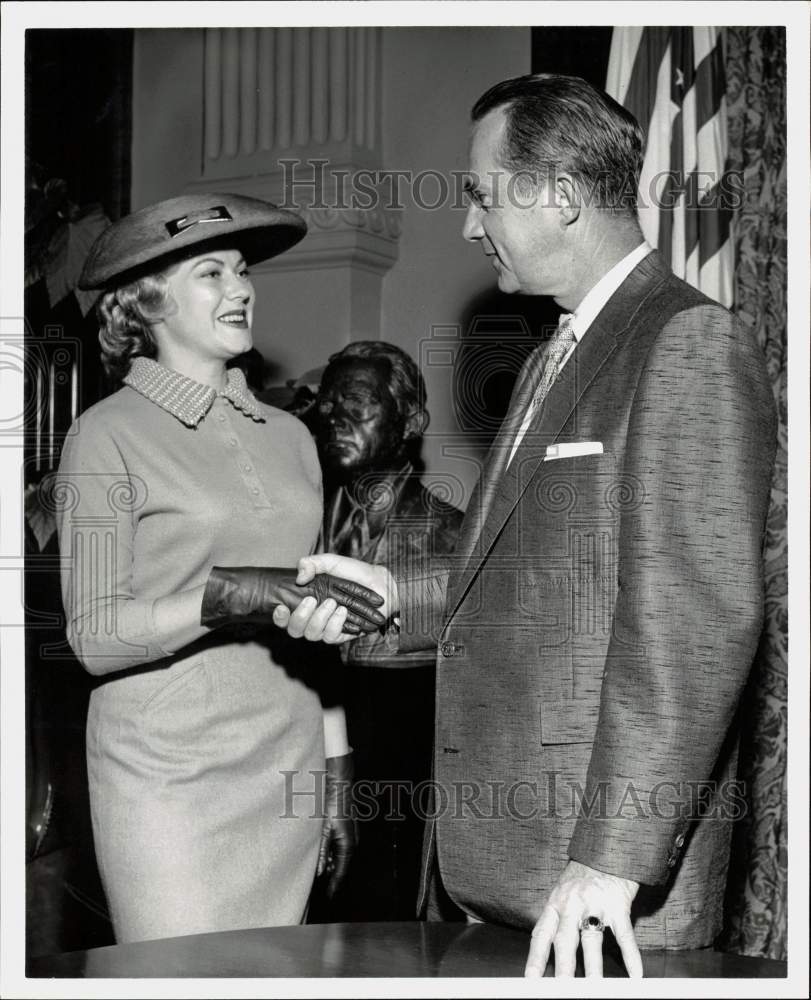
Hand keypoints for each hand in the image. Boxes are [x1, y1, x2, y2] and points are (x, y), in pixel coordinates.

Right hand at [200, 565, 385, 633]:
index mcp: (306, 601)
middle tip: (312, 600)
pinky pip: (331, 637)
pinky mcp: (342, 634)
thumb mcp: (331, 562)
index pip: (284, 616)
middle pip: (294, 630)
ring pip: (311, 635)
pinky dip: (336, 624)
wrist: (380, 583)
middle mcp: (313, 617)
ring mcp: (327, 627)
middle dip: (300, 617)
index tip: (281, 606)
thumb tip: (299, 577)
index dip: (279, 616)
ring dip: (320, 619)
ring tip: (334, 604)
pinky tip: (343, 612)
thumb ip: (311, 563)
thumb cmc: (354, 572)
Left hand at [316, 752, 355, 897]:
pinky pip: (340, 845)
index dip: (334, 886)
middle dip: (331, 875)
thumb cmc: (332, 803)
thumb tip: (319, 871)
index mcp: (348, 844)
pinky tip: (322, 851)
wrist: (339, 782)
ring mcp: (351, 833)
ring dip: (330, 862)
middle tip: (318, 887)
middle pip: (341, 864)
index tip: (329, 897)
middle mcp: (352, 840)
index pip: (340, 871)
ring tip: (318, 871)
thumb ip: (321, 851)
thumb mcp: (323, 828)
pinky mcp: (347, 827)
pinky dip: (331, 851)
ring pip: (340, 855)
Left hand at [524, 860, 642, 978]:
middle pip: (565, 939)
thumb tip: (544, 950)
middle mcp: (572, 904)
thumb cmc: (582, 875)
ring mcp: (595, 904)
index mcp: (555, 903)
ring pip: (592, 939)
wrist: (607, 851)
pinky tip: (635, 974)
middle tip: (562, 986)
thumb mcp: (561, 892)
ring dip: (593, 966)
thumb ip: (556, 917)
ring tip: (594, 986)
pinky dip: (631, 956)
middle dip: (563, 965)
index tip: (531, 979)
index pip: (542, 934)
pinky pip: (624, 935)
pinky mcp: (618, 905)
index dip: (536, 957)